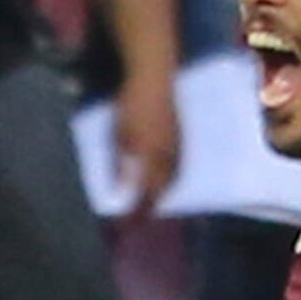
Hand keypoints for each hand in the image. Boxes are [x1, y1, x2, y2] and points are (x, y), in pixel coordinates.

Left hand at [114, 72, 180, 216]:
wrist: (154, 73)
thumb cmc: (134, 104)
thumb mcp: (122, 137)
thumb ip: (124, 167)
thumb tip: (122, 195)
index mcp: (156, 158)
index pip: (147, 194)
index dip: (137, 212)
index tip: (127, 226)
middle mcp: (170, 154)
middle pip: (163, 187)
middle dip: (153, 204)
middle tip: (145, 215)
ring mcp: (176, 141)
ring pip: (173, 174)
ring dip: (164, 190)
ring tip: (157, 198)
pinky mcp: (178, 130)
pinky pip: (178, 160)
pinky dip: (170, 173)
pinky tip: (165, 169)